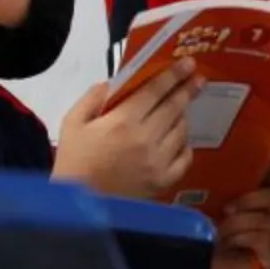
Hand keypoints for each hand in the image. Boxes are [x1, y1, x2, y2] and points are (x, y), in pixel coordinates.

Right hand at [55, 64, 198, 199]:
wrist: (78, 205)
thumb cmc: (73, 161)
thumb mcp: (72, 123)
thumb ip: (92, 99)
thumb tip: (114, 83)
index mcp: (122, 121)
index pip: (154, 91)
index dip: (173, 75)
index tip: (188, 63)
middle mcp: (145, 139)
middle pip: (173, 108)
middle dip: (187, 90)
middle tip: (197, 78)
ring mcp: (158, 161)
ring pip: (181, 130)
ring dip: (183, 117)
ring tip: (181, 110)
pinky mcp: (164, 181)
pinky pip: (185, 157)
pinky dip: (185, 146)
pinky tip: (179, 140)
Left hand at [209, 187, 269, 268]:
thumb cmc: (215, 257)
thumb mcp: (218, 226)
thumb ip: (226, 208)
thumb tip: (216, 185)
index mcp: (266, 216)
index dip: (253, 193)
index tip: (228, 205)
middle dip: (244, 207)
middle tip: (223, 219)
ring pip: (267, 222)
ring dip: (239, 226)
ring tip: (223, 239)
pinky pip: (267, 242)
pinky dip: (246, 239)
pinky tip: (232, 246)